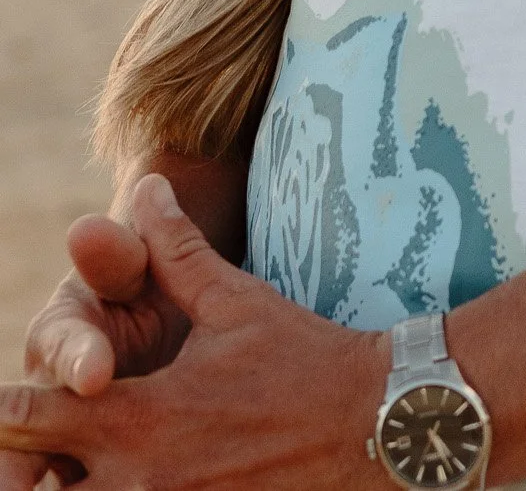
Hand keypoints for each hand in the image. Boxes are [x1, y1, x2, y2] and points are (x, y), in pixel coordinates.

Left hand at [0, 178, 385, 490]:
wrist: (368, 421)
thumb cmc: (299, 355)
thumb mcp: (233, 300)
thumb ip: (176, 250)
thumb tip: (145, 186)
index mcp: (139, 415)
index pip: (33, 419)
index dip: (3, 413)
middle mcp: (141, 476)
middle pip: (42, 490)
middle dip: (26, 470)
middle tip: (25, 456)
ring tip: (65, 474)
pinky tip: (119, 486)